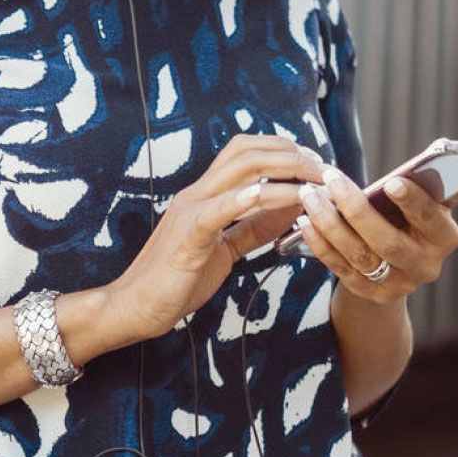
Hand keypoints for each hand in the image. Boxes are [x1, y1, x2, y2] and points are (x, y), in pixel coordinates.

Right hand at [91, 135, 326, 349]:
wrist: (134, 307)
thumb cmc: (176, 281)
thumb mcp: (223, 250)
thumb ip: (253, 228)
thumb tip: (289, 209)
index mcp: (204, 196)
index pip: (244, 152)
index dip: (282, 149)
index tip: (314, 162)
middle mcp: (196, 194)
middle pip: (247, 151)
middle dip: (291, 154)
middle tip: (323, 169)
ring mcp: (191, 211)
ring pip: (240, 170)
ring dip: (285, 171)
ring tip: (315, 182)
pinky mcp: (189, 236)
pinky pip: (223, 209)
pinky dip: (254, 198)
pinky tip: (282, 198)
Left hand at [292, 165, 457, 304]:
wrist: (394, 274)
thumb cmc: (413, 225)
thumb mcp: (438, 206)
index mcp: (445, 240)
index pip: (433, 221)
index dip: (414, 203)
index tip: (391, 180)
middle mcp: (423, 267)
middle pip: (388, 242)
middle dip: (357, 210)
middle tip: (331, 179)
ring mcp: (394, 285)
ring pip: (358, 255)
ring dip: (330, 223)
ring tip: (310, 194)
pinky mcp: (366, 294)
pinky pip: (338, 267)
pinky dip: (320, 243)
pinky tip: (304, 219)